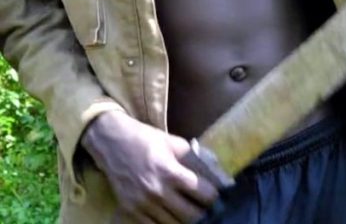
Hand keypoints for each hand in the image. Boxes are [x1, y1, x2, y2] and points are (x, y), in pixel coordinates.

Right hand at [81, 112, 219, 223]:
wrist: (111, 143)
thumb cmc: (148, 140)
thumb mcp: (177, 144)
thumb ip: (199, 161)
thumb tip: (222, 178)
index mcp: (171, 173)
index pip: (205, 194)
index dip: (217, 196)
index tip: (223, 195)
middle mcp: (156, 192)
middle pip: (192, 215)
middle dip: (206, 212)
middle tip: (212, 208)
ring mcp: (142, 204)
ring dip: (188, 219)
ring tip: (195, 211)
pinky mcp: (130, 211)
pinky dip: (169, 223)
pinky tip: (176, 216)